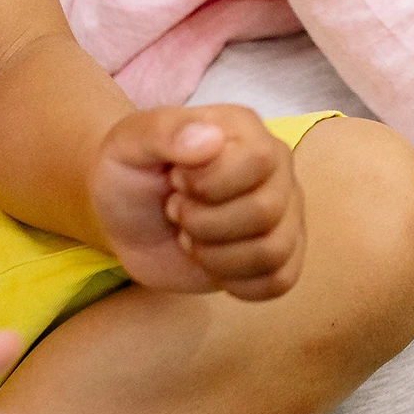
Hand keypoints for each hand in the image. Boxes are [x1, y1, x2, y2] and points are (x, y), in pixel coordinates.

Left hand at [90, 105, 306, 300]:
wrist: (129, 222)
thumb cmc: (131, 175)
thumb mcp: (127, 143)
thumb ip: (162, 131)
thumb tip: (211, 138)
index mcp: (248, 133)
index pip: (259, 159)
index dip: (210, 182)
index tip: (176, 181)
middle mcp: (278, 172)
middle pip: (265, 211)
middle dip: (204, 222)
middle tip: (178, 212)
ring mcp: (286, 217)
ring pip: (273, 251)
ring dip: (216, 256)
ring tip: (192, 238)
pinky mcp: (283, 258)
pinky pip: (278, 281)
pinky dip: (236, 282)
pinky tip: (213, 264)